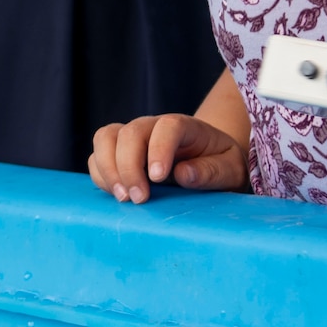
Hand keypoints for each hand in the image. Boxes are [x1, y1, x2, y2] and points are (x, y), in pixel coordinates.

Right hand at [89, 113, 248, 203]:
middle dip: (129, 166)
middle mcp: (154, 126)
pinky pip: (97, 156)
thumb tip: (183, 175)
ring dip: (108, 169)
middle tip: (139, 199)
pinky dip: (100, 175)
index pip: (167, 127)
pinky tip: (117, 194)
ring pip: (106, 138)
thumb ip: (212, 171)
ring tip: (123, 198)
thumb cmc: (221, 165)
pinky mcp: (118, 153)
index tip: (158, 177)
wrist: (209, 161)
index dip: (159, 149)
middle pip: (130, 132)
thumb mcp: (230, 169)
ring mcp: (133, 138)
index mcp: (185, 126)